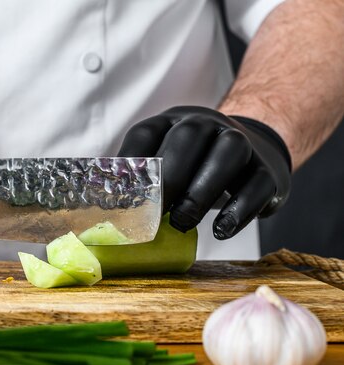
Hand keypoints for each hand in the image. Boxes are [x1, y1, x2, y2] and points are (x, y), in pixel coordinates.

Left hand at [118, 106, 290, 239]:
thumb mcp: (167, 163)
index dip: (129, 165)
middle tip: (155, 215)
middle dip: (169, 178)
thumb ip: (140, 182)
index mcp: (172, 122)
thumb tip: (106, 213)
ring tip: (183, 223)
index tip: (119, 200)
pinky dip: (239, 211)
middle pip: (189, 137)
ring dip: (201, 192)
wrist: (257, 150)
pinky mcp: (269, 171)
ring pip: (228, 153)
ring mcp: (243, 143)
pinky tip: (221, 231)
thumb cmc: (197, 166)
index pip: (145, 134)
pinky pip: (258, 185)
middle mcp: (207, 124)